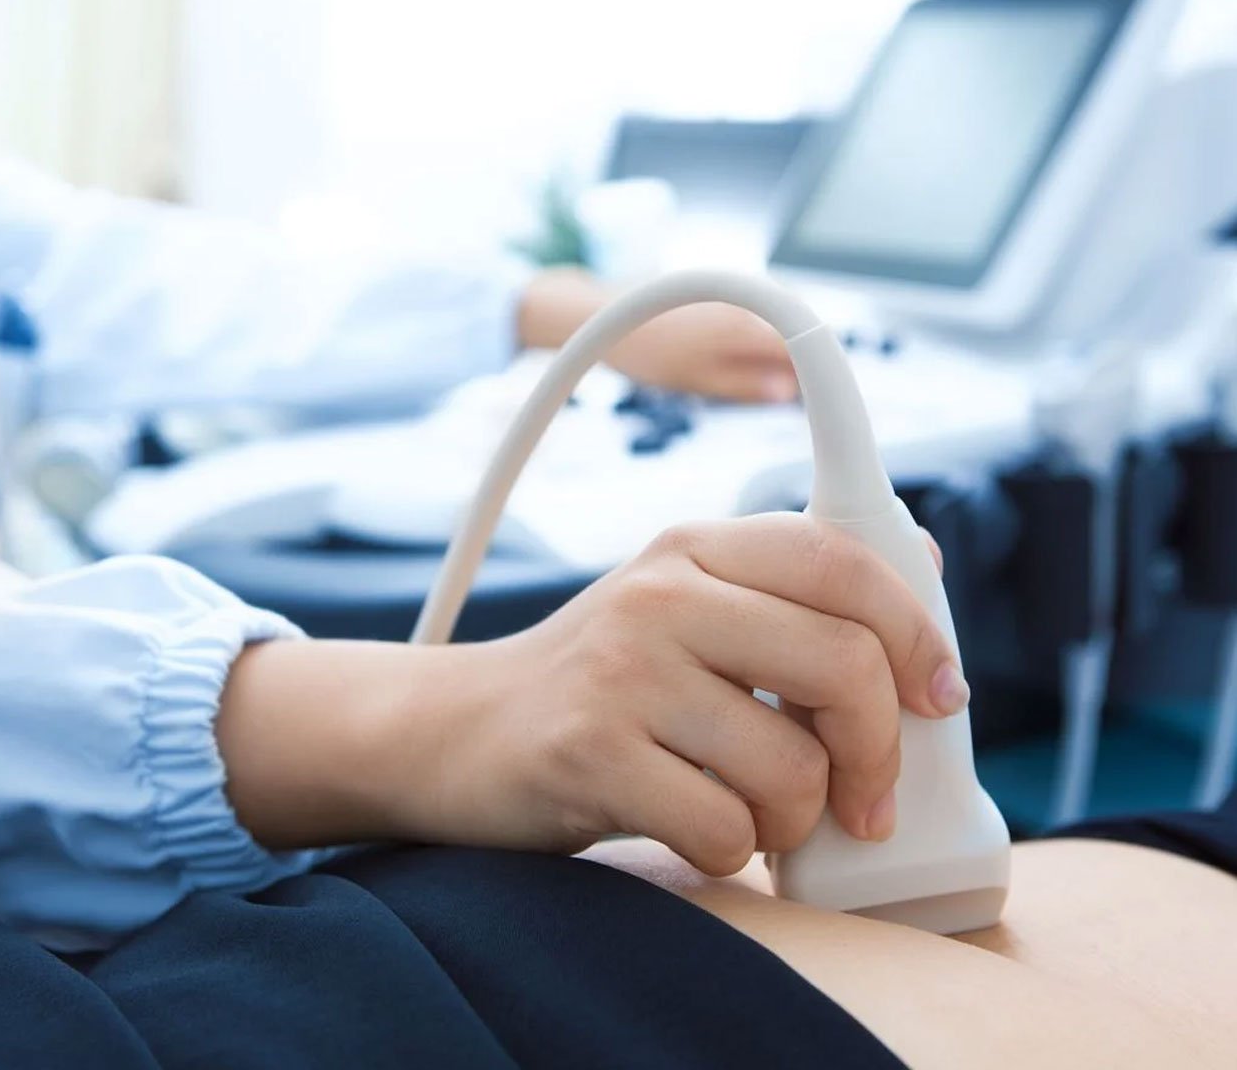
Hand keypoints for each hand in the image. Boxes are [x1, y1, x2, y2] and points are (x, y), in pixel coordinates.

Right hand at [220, 514, 963, 876]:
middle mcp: (658, 594)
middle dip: (878, 752)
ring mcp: (621, 673)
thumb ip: (783, 597)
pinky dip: (735, 852)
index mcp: (692, 545)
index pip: (842, 560)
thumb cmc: (600, 683)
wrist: (459, 731)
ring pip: (793, 768)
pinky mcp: (591, 756)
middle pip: (843, 665)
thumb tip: (921, 587)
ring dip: (796, 819)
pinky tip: (699, 829)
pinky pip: (727, 830)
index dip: (917, 632)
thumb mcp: (682, 609)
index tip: (939, 696)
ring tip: (755, 813)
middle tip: (865, 797)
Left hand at [516, 267, 797, 402]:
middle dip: (803, 357)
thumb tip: (789, 394)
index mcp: (744, 324)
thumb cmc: (644, 350)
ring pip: (778, 318)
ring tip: (769, 378)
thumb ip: (744, 385)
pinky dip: (762, 332)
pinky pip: (757, 309)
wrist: (599, 313)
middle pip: (797, 326)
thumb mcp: (695, 380)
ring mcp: (733, 290)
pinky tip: (745, 354)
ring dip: (782, 344)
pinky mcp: (721, 287)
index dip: (819, 371)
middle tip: (792, 393)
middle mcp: (745, 300)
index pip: (805, 343)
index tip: (819, 397)